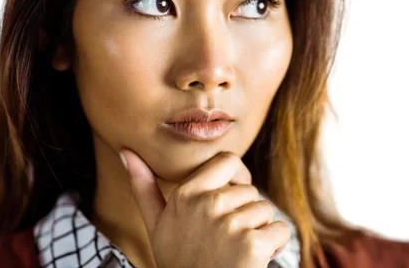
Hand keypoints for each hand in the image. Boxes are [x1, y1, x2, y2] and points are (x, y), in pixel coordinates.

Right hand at [119, 149, 290, 267]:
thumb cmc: (180, 260)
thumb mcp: (157, 226)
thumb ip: (144, 187)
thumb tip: (126, 151)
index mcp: (185, 194)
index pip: (229, 161)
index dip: (237, 179)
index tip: (233, 200)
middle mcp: (207, 204)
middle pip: (251, 191)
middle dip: (246, 214)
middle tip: (226, 240)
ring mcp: (229, 224)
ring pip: (266, 210)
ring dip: (261, 231)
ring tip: (237, 251)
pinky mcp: (252, 244)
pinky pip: (281, 230)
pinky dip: (276, 246)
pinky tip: (255, 259)